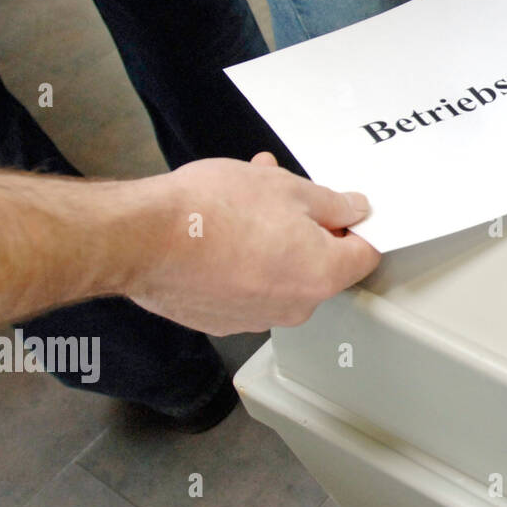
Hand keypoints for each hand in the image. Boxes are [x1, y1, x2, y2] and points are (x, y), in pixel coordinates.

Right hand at [126, 152, 379, 334]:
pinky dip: (242, 260)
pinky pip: (247, 286)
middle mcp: (294, 307)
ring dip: (272, 237)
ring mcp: (256, 317)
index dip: (357, 227)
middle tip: (284, 193)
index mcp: (322, 275)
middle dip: (307, 226)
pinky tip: (220, 229)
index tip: (341, 210)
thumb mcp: (288, 188)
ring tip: (244, 199)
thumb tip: (354, 210)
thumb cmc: (212, 212)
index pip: (365, 255)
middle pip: (320, 264)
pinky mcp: (220, 319)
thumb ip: (332, 203)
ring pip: (280, 272)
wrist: (141, 239)